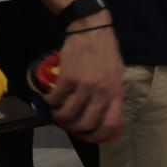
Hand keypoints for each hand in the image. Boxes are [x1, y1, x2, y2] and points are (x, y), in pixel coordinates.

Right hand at [48, 15, 124, 143]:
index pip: (111, 124)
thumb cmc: (106, 52)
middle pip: (85, 124)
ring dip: (58, 117)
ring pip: (67, 115)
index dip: (98, 136)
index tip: (88, 136)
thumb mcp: (117, 73)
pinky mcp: (68, 78)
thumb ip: (112, 93)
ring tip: (57, 111)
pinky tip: (50, 98)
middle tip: (68, 123)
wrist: (92, 29)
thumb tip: (104, 114)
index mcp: (116, 91)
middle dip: (74, 128)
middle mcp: (102, 92)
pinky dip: (49, 103)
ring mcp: (84, 85)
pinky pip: (55, 100)